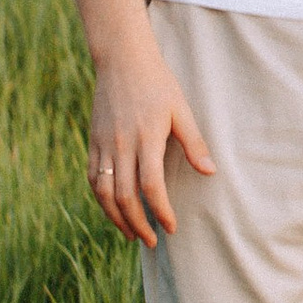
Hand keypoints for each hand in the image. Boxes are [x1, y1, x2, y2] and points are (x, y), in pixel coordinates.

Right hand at [87, 43, 213, 246]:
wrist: (122, 60)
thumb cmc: (158, 84)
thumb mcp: (181, 110)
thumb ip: (194, 143)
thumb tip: (210, 172)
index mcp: (146, 138)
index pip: (150, 186)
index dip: (160, 211)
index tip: (171, 227)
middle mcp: (121, 145)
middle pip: (124, 197)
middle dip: (138, 224)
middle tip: (152, 242)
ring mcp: (103, 145)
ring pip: (104, 193)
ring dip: (116, 218)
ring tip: (131, 234)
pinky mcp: (93, 142)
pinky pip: (93, 179)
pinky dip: (101, 199)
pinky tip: (113, 210)